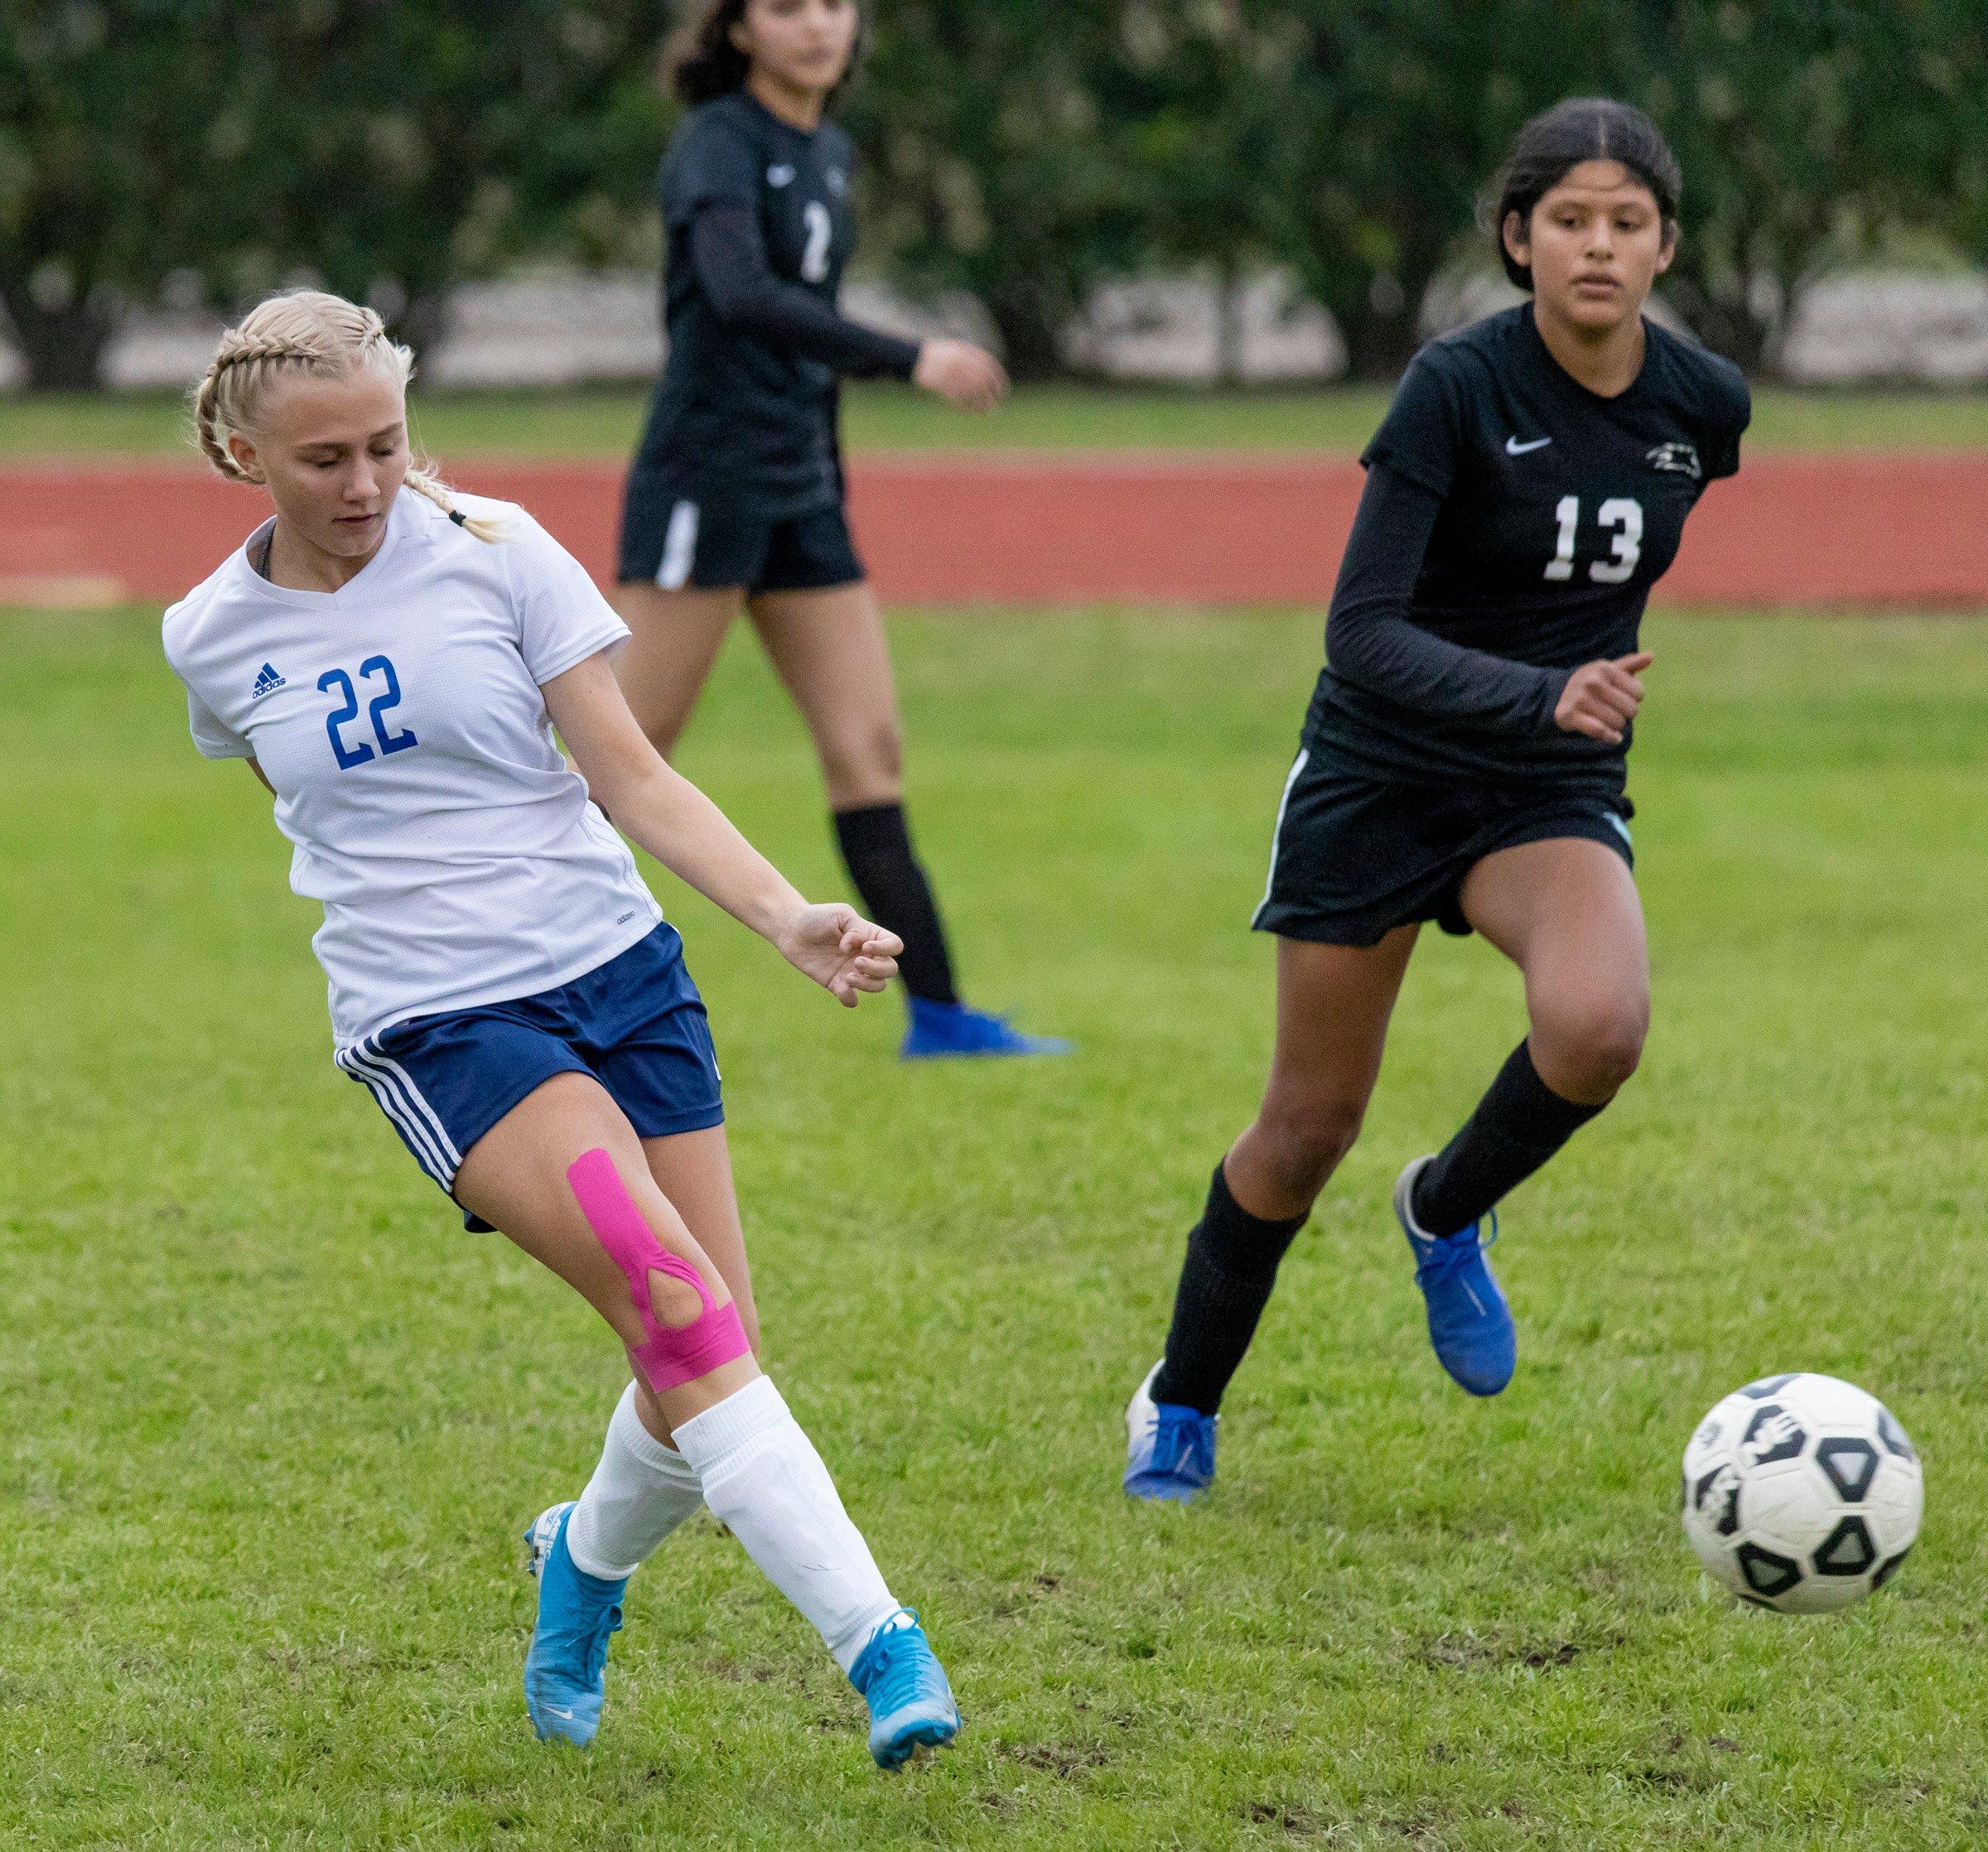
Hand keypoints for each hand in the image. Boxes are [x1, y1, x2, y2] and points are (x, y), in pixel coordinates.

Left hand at [774, 902, 902, 1006]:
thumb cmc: (817, 917)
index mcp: (870, 937)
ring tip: (848, 976)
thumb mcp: (841, 914)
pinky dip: (850, 997)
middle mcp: (865, 955)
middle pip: (891, 969)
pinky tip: (840, 986)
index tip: (866, 945)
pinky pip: (852, 999)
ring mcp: (852, 971)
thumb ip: (855, 929)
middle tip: (856, 962)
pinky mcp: (836, 983)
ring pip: (877, 986)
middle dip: (878, 969)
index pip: (895, 945)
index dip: (886, 949)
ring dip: (867, 984)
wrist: (791, 929)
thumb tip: (854, 950)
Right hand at [913, 338, 1007, 412]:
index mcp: (965, 352)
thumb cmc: (938, 355)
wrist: (916, 358)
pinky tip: (968, 413)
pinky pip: (956, 399)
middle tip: (996, 407)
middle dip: (991, 396)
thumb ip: (972, 358)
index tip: (1003, 391)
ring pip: (971, 392)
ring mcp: (950, 374)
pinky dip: (964, 407)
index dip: (999, 379)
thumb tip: (989, 374)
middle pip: (982, 381)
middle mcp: (960, 362)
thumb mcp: (956, 350)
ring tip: (985, 413)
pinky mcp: (941, 385)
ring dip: (980, 404)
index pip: (989, 366)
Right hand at [1554, 651, 1651, 745]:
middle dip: (1626, 713)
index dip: (1634, 698)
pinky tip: (1614, 738)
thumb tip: (1650, 656)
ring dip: (1617, 726)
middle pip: (1630, 709)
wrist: (1557, 695)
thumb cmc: (1592, 682)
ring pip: (1617, 723)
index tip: (1623, 697)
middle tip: (1616, 711)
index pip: (1638, 692)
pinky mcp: (1570, 716)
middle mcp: (1592, 682)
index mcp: (1604, 668)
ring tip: (1609, 720)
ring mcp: (1580, 700)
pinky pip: (1600, 732)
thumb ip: (1630, 664)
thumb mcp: (1608, 670)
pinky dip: (1610, 738)